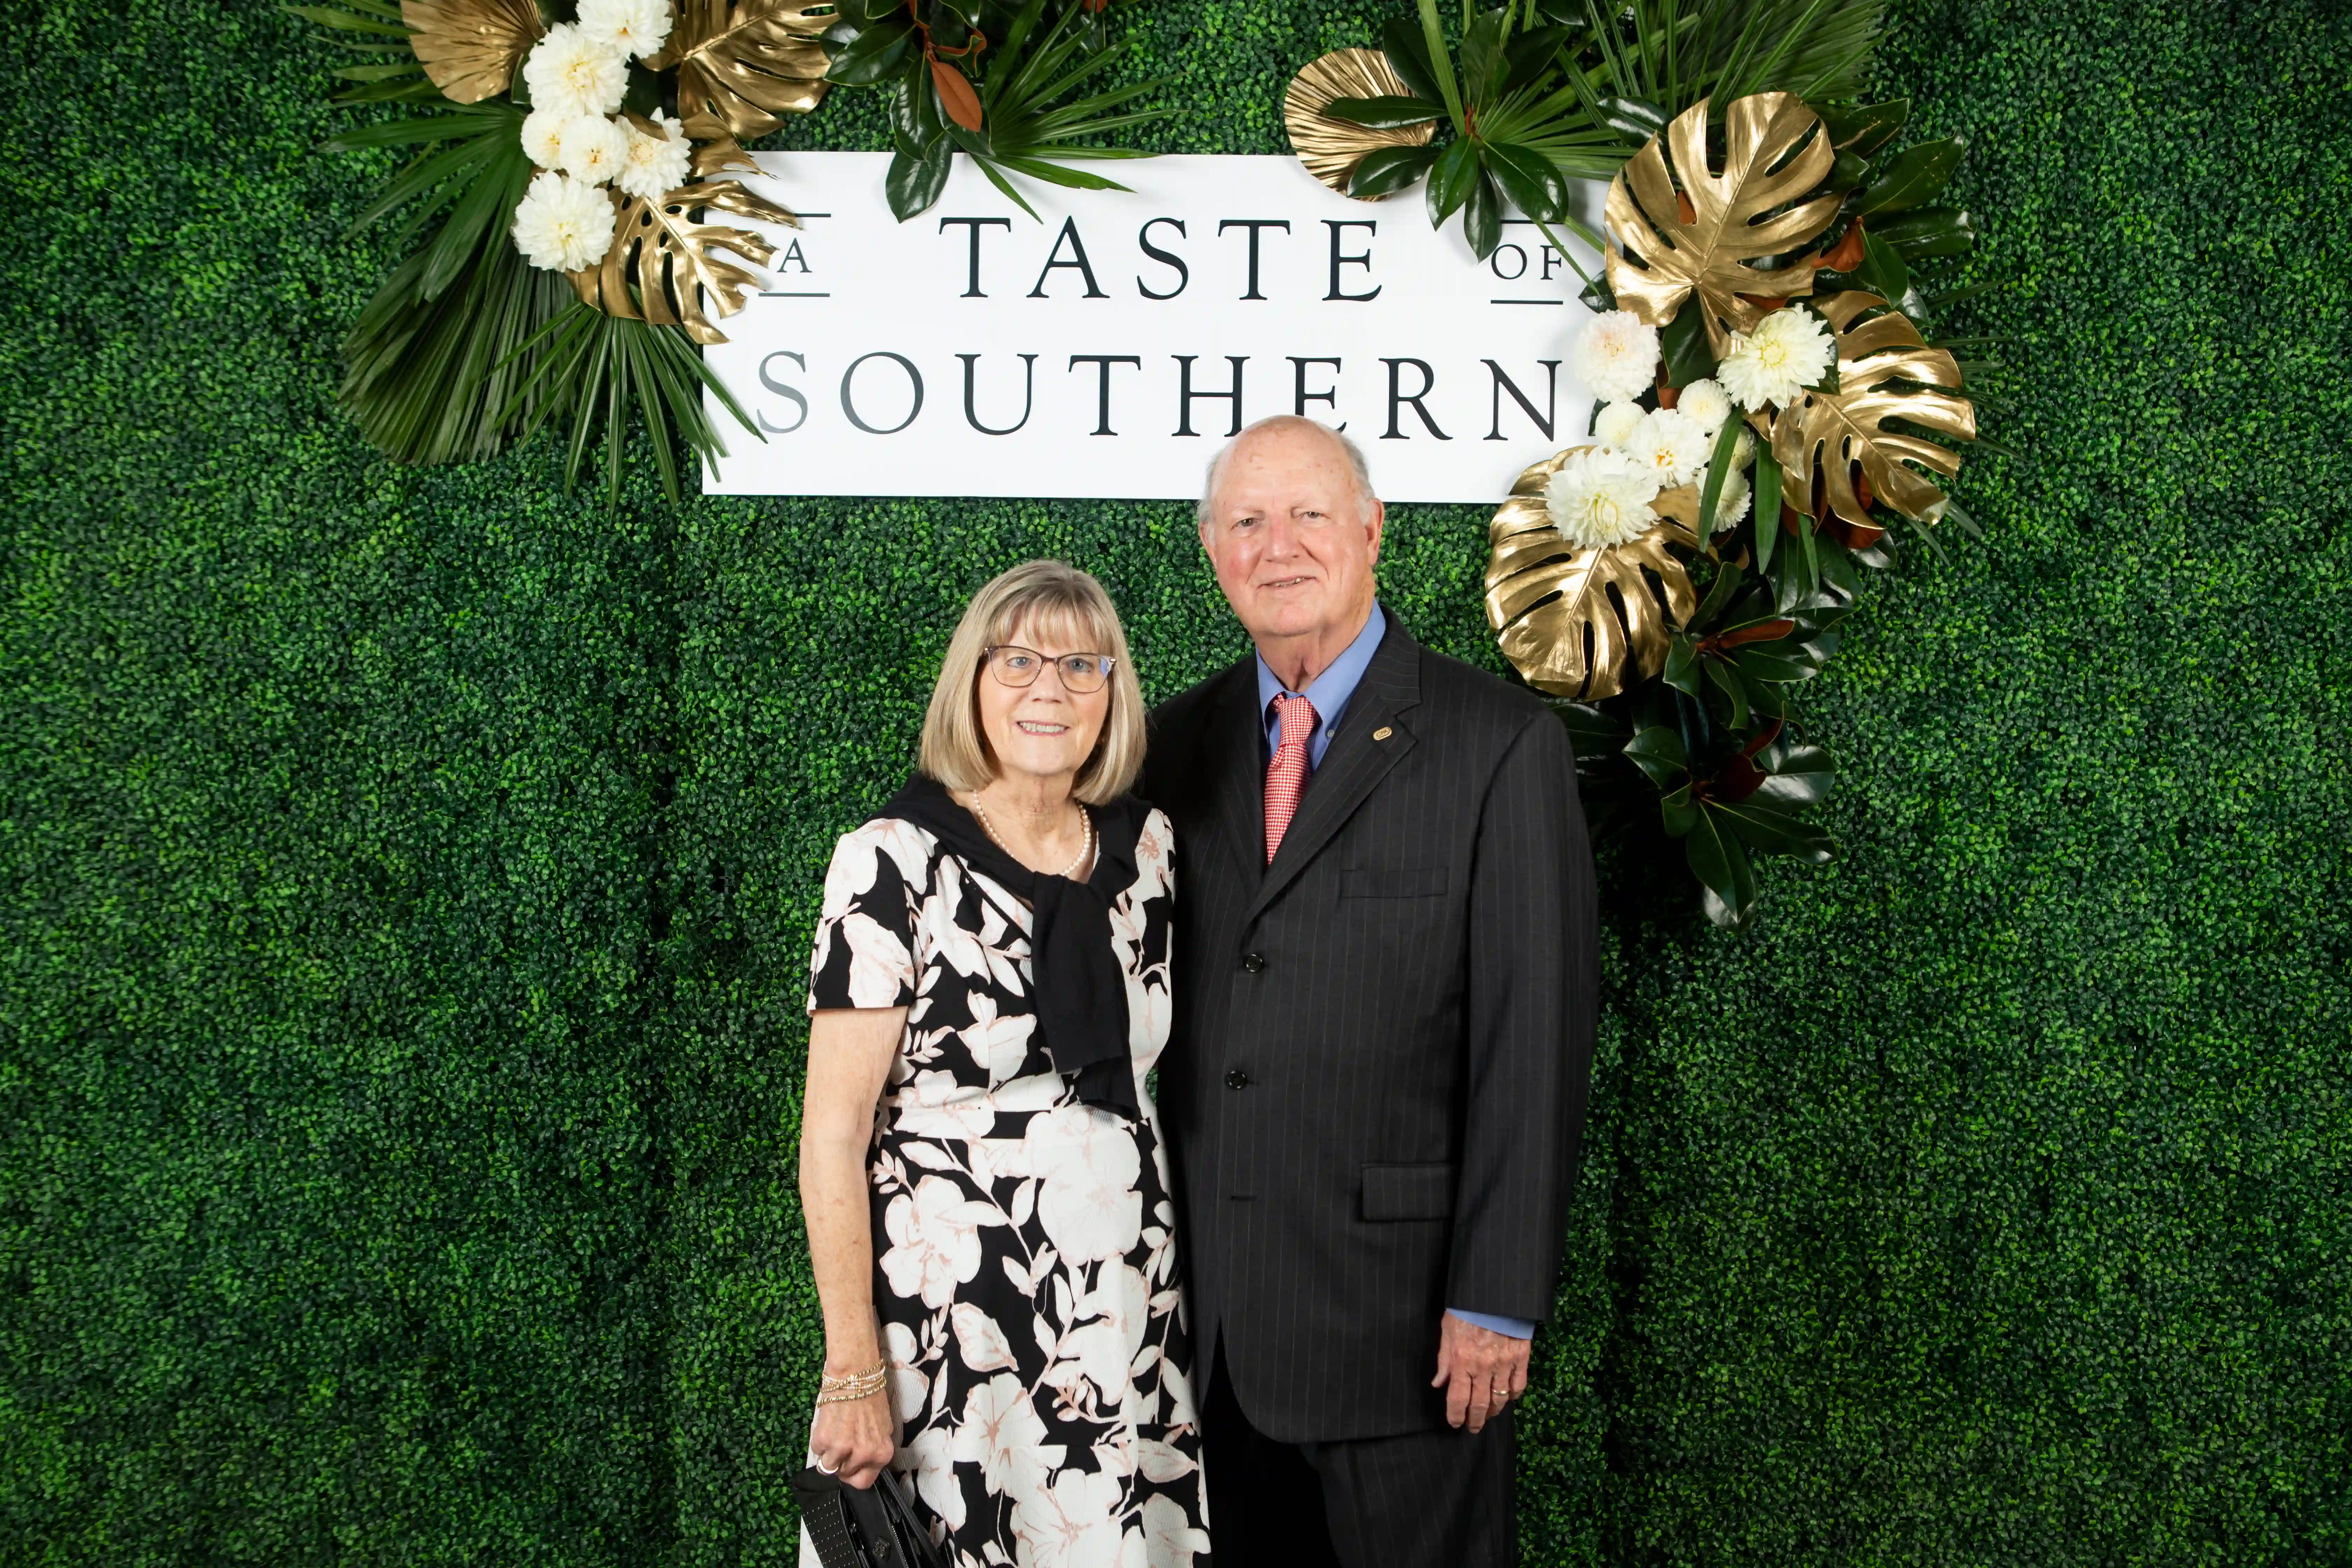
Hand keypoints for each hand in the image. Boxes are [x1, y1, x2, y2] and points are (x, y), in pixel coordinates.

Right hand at [810, 1385, 894, 1489]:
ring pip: (827, 1466)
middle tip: (841, 1444)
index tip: (849, 1467)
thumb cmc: (870, 1398)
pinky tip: (828, 1424)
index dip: (853, 1475)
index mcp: (881, 1454)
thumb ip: (874, 1449)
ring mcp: (843, 1449)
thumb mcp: (883, 1428)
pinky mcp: (824, 1441)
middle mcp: (864, 1455)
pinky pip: (816, 1451)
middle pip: (843, 1475)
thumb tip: (863, 1462)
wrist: (854, 1376)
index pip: (864, 1482)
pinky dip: (819, 1441)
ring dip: (827, 1453)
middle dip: (840, 1462)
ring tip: (834, 1433)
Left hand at [1431, 1311, 1529, 1433]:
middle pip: (1480, 1405)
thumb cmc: (1466, 1310)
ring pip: (1500, 1399)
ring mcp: (1504, 1364)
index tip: (1455, 1424)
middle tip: (1473, 1428)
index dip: (1456, 1416)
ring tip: (1489, 1416)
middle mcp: (1483, 1367)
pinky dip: (1513, 1396)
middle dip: (1475, 1421)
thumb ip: (1444, 1360)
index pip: (1458, 1399)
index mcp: (1462, 1361)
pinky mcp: (1521, 1358)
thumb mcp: (1447, 1331)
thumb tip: (1438, 1383)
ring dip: (1494, 1412)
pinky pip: (1518, 1386)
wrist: (1494, 1293)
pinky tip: (1508, 1399)